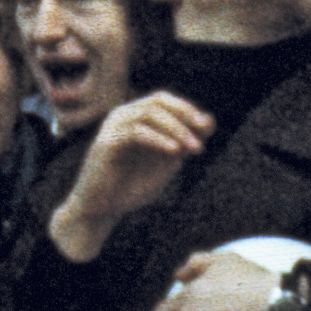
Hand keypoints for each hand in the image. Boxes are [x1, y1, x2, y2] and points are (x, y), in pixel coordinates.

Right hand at [50, 92, 212, 260]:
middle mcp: (123, 115)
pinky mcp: (107, 141)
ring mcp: (114, 126)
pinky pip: (136, 132)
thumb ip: (183, 144)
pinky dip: (159, 139)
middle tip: (204, 130)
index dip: (187, 110)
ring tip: (195, 147)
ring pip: (149, 113)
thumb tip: (208, 122)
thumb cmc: (132, 187)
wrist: (101, 210)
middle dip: (185, 113)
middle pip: (158, 101)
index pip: (164, 101)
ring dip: (176, 128)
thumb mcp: (165, 164)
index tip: (208, 128)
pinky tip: (175, 151)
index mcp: (136, 118)